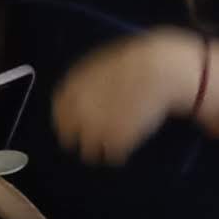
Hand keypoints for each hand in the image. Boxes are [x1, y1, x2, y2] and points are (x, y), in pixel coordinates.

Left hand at [50, 28, 201, 164]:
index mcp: (71, 92)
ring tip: (113, 142)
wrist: (159, 70)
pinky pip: (113, 156)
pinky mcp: (118, 143)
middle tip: (96, 136)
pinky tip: (128, 143)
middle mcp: (78, 113)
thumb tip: (78, 98)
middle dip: (81, 138)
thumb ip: (84, 85)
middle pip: (69, 139)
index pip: (58, 116)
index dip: (67, 121)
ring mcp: (97, 130)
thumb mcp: (99, 65)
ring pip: (89, 153)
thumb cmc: (134, 61)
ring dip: (100, 149)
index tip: (75, 124)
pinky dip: (120, 153)